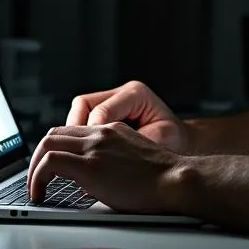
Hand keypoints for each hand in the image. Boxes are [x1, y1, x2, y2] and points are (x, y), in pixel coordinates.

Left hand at [26, 122, 186, 213]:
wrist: (176, 181)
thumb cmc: (164, 179)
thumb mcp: (135, 159)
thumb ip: (114, 161)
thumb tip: (96, 183)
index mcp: (111, 130)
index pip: (71, 131)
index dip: (55, 148)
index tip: (50, 168)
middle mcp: (100, 133)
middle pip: (54, 134)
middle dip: (38, 157)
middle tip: (36, 178)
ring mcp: (94, 147)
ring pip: (47, 144)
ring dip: (34, 167)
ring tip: (35, 189)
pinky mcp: (90, 166)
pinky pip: (50, 163)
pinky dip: (38, 177)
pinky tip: (40, 194)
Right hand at [66, 80, 190, 152]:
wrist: (177, 141)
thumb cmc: (173, 141)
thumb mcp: (162, 139)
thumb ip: (137, 142)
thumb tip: (113, 153)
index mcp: (136, 94)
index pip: (103, 110)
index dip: (91, 132)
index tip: (86, 155)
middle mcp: (120, 93)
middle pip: (83, 104)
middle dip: (73, 130)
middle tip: (71, 154)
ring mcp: (111, 100)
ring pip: (78, 110)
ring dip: (72, 132)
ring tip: (72, 154)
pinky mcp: (105, 111)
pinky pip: (82, 119)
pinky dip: (78, 135)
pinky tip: (79, 153)